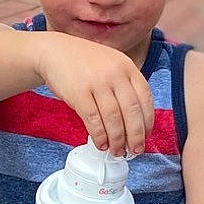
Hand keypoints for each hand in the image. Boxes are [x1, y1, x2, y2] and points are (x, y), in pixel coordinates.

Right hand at [37, 34, 155, 156]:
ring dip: (117, 139)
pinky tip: (101, 143)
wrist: (55, 52)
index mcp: (127, 67)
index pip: (145, 99)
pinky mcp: (78, 93)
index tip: (146, 136)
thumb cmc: (85, 64)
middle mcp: (115, 74)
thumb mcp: (112, 66)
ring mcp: (97, 82)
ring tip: (117, 151)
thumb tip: (135, 123)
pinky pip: (93, 119)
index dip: (147, 122)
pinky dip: (99, 135)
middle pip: (131, 111)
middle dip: (135, 135)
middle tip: (135, 150)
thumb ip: (125, 87)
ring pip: (113, 118)